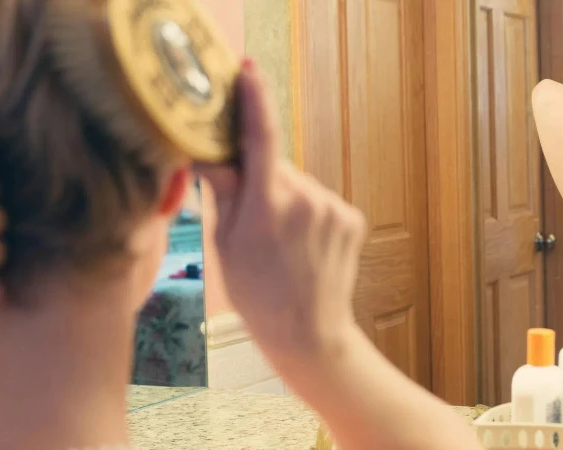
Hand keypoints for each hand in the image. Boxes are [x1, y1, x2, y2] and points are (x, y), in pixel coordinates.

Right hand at [195, 63, 366, 362]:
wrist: (309, 331)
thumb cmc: (258, 294)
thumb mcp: (226, 244)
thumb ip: (224, 192)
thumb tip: (211, 152)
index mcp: (269, 207)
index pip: (261, 139)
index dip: (254, 100)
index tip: (247, 70)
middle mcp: (307, 201)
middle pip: (277, 166)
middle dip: (261, 178)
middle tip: (251, 216)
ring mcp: (334, 208)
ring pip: (299, 184)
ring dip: (286, 198)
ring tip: (280, 241)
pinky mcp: (352, 217)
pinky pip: (320, 200)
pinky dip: (308, 212)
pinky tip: (303, 244)